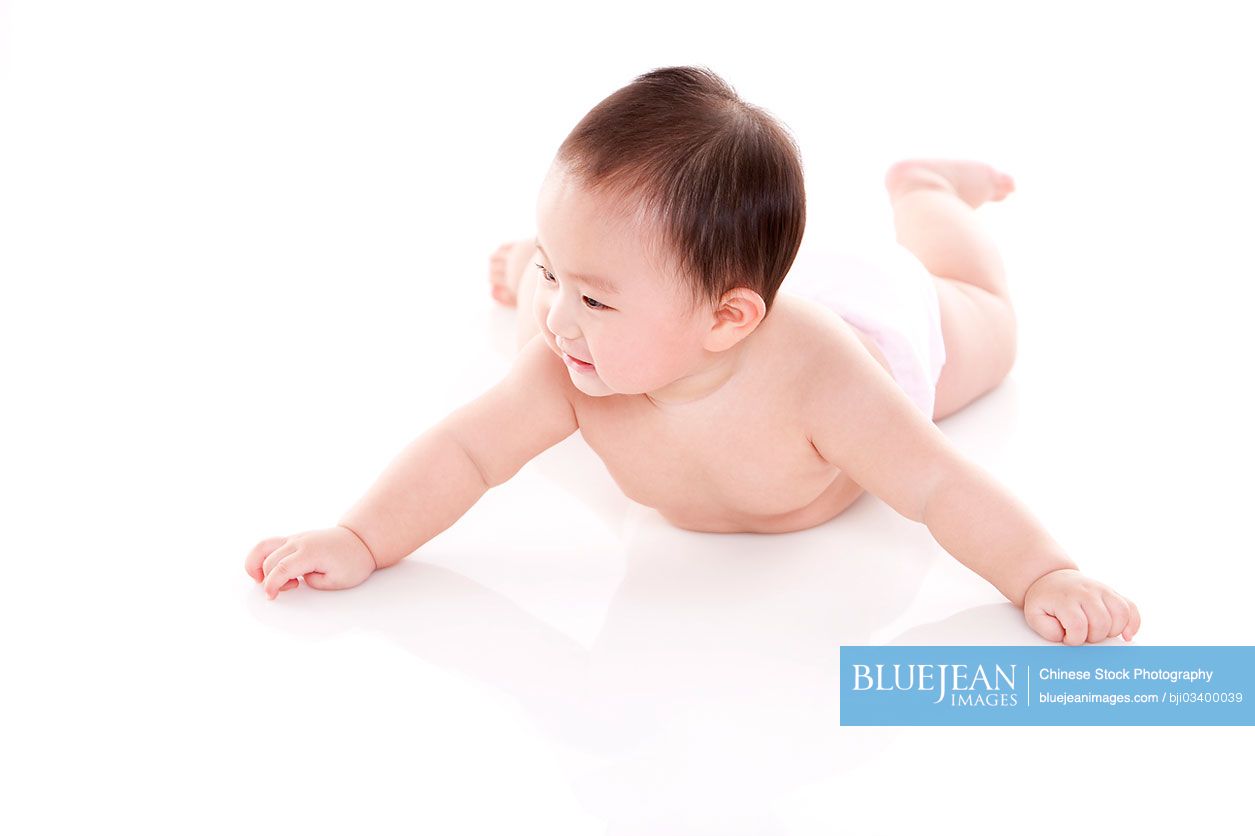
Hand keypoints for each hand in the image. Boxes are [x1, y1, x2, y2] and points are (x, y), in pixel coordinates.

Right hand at [245, 526, 378, 599]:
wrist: (360, 541)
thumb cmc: (353, 561)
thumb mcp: (337, 581)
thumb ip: (313, 582)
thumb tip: (296, 579)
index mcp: (310, 552)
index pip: (282, 568)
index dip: (272, 584)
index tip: (271, 596)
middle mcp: (299, 542)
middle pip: (269, 560)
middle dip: (269, 579)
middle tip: (288, 589)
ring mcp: (295, 539)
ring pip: (262, 546)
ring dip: (256, 564)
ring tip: (263, 579)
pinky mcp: (293, 540)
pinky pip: (269, 545)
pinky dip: (263, 559)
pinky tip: (272, 571)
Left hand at [1022, 568, 1140, 644]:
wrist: (1052, 578)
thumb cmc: (1045, 600)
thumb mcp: (1034, 613)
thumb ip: (1045, 628)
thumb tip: (1064, 636)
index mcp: (1066, 599)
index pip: (1078, 625)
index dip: (1074, 639)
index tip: (1067, 638)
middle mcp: (1086, 592)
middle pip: (1101, 622)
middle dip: (1093, 637)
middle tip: (1082, 635)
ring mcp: (1102, 591)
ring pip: (1120, 615)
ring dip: (1112, 631)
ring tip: (1099, 634)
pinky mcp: (1112, 593)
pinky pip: (1131, 607)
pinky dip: (1133, 622)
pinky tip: (1127, 635)